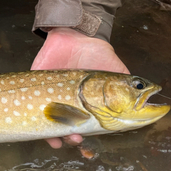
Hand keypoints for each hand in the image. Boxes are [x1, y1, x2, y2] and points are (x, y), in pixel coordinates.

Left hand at [31, 27, 129, 148]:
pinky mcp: (35, 80)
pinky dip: (36, 117)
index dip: (83, 134)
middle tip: (75, 138)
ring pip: (47, 120)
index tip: (84, 138)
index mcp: (84, 102)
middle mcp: (66, 100)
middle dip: (70, 137)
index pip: (82, 124)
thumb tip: (140, 103)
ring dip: (54, 134)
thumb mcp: (115, 71)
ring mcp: (49, 92)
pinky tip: (44, 126)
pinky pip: (29, 100)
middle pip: (65, 126)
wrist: (76, 32)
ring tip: (62, 137)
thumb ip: (125, 88)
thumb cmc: (96, 52)